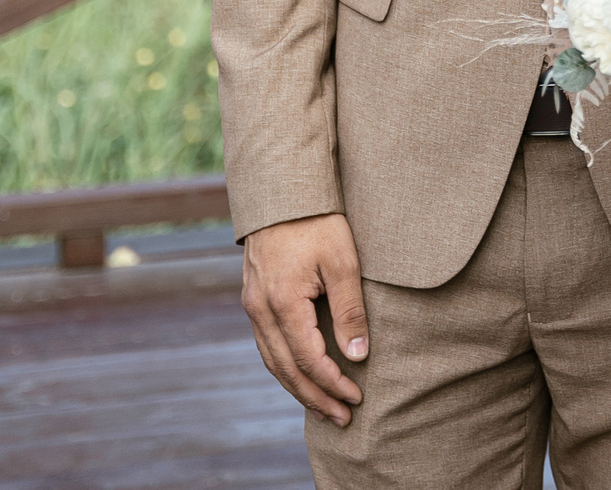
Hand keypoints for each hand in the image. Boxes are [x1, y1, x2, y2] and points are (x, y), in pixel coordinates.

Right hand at [241, 213, 368, 426]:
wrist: (282, 191)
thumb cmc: (318, 222)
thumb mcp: (343, 262)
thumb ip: (350, 310)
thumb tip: (358, 355)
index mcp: (282, 302)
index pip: (308, 359)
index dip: (332, 383)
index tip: (356, 397)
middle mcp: (260, 309)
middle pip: (285, 369)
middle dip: (315, 397)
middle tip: (343, 418)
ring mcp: (252, 305)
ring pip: (272, 361)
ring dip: (298, 388)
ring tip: (325, 408)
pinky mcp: (253, 299)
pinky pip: (267, 345)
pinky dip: (285, 367)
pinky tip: (302, 376)